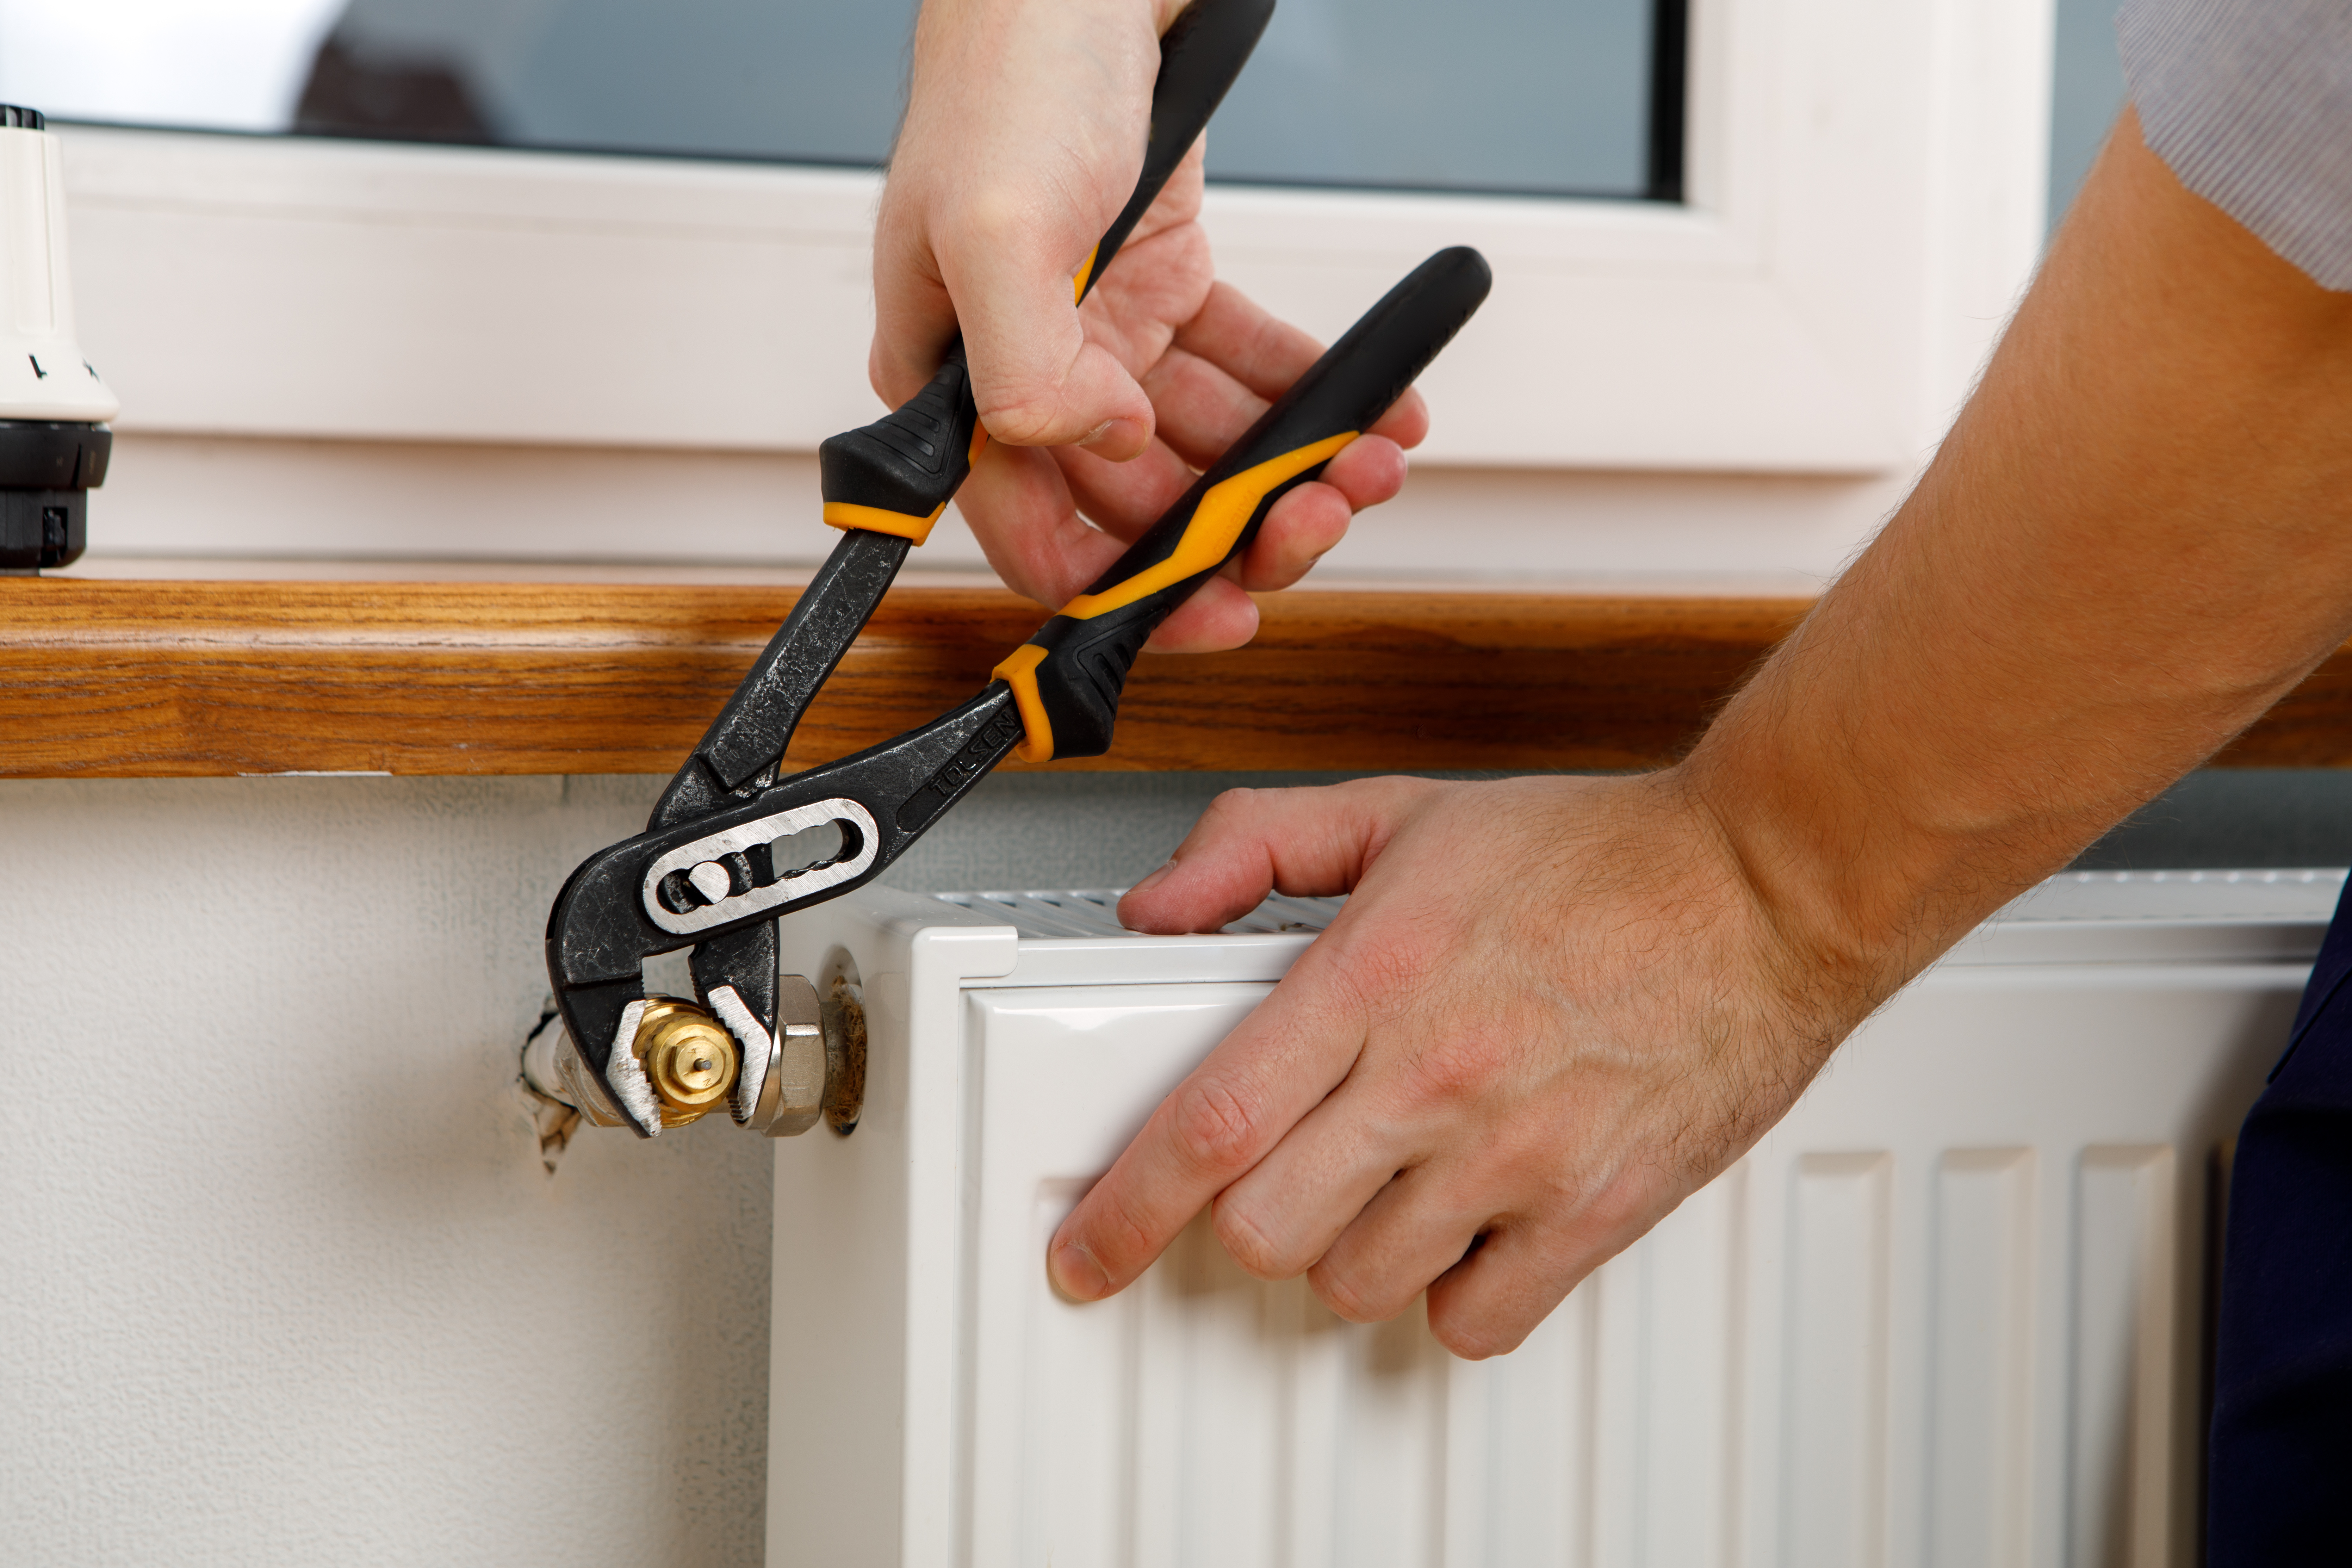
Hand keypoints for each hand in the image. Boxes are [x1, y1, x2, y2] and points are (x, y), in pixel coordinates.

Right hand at [874, 0, 1426, 651]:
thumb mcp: (995, 230)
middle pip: (1139, 505)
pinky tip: (1375, 411)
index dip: (1128, 595)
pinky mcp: (1167, 285)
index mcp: (961, 387)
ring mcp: (1104, 334)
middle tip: (1316, 516)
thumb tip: (1102, 446)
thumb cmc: (1011, 79)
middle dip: (1236, 526)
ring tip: (1365, 462)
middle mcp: (1034, 373)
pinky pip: (1248, 367)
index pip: (1039, 536)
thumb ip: (1027, 367)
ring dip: (1289, 466)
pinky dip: (1312, 391)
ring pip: (1204, 446)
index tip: (1219, 612)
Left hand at [1047, 773, 1872, 1357]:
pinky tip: (1459, 1232)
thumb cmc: (1594, 855)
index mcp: (1374, 977)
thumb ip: (1255, 844)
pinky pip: (1474, 1318)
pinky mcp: (1594, 1208)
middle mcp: (1435, 1075)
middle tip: (1277, 1176)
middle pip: (1266, 1227)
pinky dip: (1450, 1294)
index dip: (1124, 1208)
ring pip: (1357, 1282)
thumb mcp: (1401, 812)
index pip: (1209, 1123)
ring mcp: (1516, 1154)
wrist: (1762, 886)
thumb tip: (1155, 906)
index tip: (1087, 1251)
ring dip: (1346, 1251)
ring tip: (1384, 1187)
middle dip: (1246, 1216)